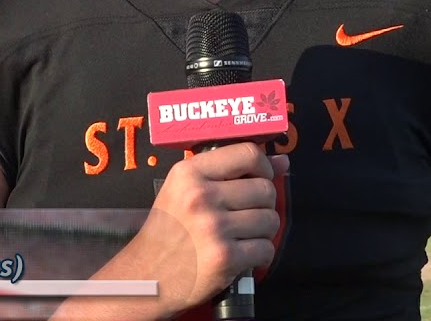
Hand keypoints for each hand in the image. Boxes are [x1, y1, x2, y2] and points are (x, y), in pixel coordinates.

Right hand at [131, 143, 287, 315]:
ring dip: (263, 231)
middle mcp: (201, 196)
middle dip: (264, 204)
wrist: (148, 275)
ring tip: (243, 236)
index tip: (259, 178)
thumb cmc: (170, 231)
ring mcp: (214, 228)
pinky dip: (260, 255)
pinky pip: (266, 249)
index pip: (248, 153)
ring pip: (270, 219)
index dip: (264, 166)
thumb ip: (231, 171)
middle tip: (246, 215)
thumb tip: (282, 161)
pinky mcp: (225, 258)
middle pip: (265, 189)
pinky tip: (242, 255)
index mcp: (189, 173)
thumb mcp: (186, 190)